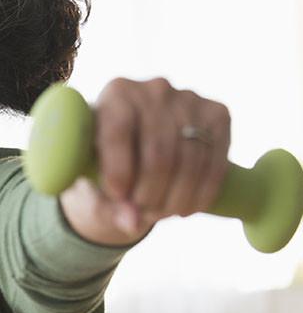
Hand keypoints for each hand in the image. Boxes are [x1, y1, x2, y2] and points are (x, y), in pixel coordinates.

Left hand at [60, 77, 231, 242]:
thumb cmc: (105, 158)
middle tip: (142, 213)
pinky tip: (187, 209)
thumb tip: (132, 223)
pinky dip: (203, 193)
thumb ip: (106, 202)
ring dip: (176, 198)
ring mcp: (190, 99)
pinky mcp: (218, 114)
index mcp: (115, 93)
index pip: (118, 132)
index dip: (118, 171)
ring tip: (161, 214)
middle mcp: (154, 89)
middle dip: (150, 193)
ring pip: (190, 160)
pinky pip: (216, 161)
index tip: (118, 198)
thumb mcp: (94, 177)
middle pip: (158, 152)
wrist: (141, 140)